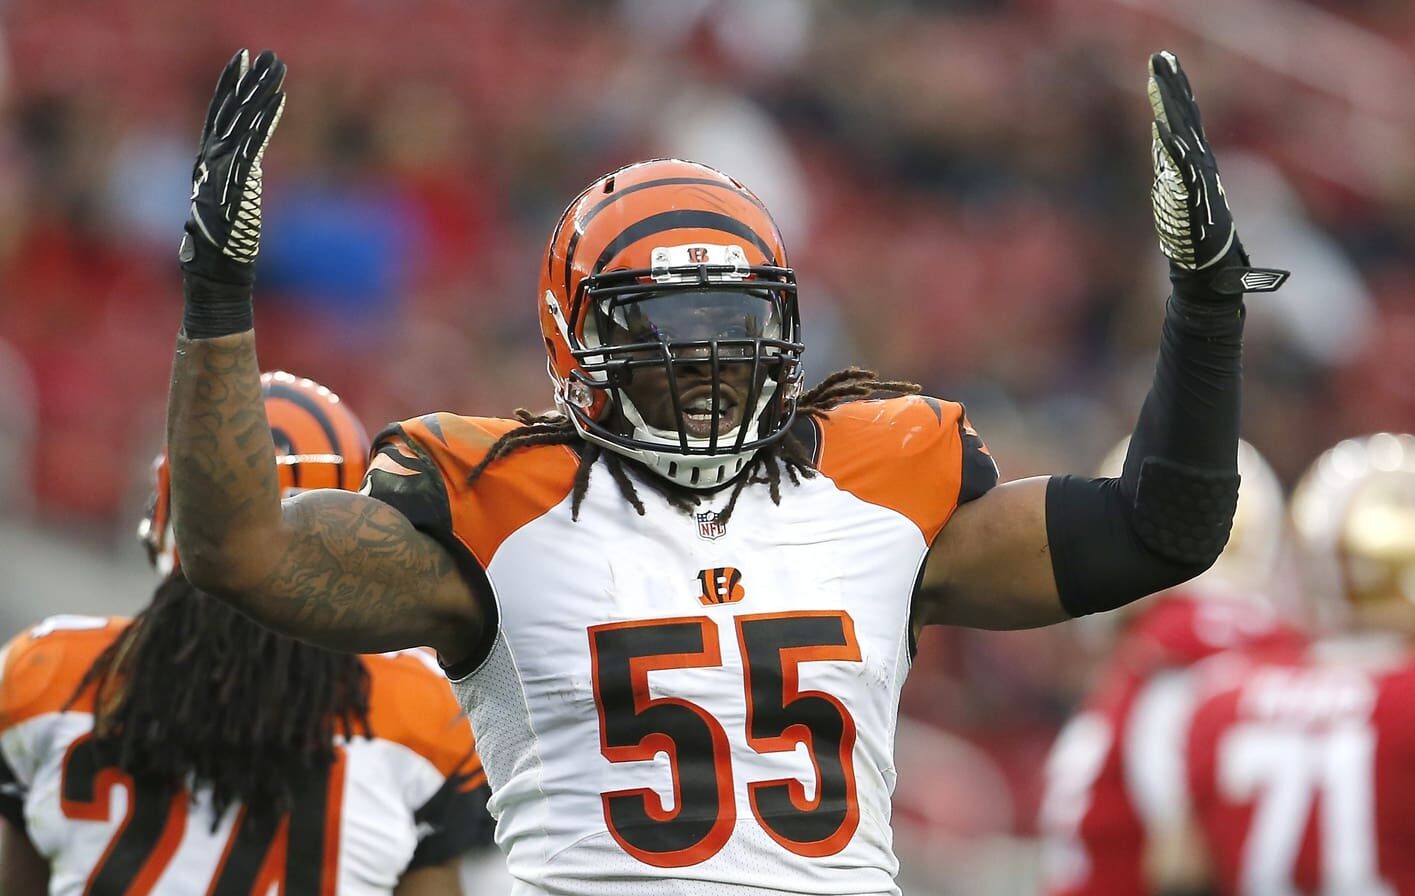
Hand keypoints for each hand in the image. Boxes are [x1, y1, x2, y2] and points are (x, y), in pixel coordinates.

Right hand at [179, 49, 286, 285]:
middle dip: (247, 81)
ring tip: (276, 66)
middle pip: (231, 111)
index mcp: (208, 165)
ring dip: (262, 89)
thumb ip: (232, 187)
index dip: (229, 90)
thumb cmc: (219, 251)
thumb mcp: (226, 208)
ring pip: (243, 118)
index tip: (240, 66)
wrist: (214, 272)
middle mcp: (211, 160)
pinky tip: (279, 96)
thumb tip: (244, 180)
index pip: (219, 119)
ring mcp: (222, 167)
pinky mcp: (237, 179)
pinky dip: (266, 116)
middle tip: (262, 54)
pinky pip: (253, 138)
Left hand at [1148, 50, 1286, 295]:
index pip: (1183, 119)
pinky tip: (1161, 127)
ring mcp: (1198, 180)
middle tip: (1160, 59)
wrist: (1209, 270)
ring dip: (1172, 109)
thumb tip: (1159, 133)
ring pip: (1183, 137)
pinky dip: (1173, 146)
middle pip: (1184, 119)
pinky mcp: (1195, 198)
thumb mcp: (1176, 188)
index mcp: (1193, 162)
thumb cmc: (1194, 236)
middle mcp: (1198, 165)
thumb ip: (1171, 159)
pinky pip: (1183, 167)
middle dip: (1172, 88)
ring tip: (1160, 81)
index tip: (1162, 65)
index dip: (1174, 92)